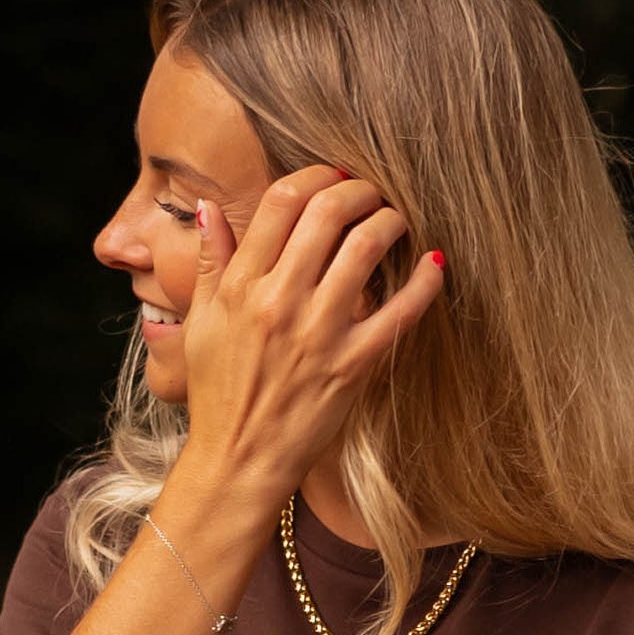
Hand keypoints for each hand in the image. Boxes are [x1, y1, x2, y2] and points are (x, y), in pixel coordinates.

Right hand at [180, 164, 447, 512]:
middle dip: (359, 190)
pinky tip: (434, 262)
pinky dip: (425, 280)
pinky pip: (401, 311)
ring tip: (395, 222)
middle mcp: (279, 302)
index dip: (316, 175)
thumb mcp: (199, 323)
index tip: (333, 177)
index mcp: (241, 285)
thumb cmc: (218, 392)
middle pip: (328, 213)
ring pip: (366, 248)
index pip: (283, 201)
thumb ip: (209, 261)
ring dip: (390, 222)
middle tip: (371, 194)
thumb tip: (208, 207)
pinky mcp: (353, 365)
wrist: (237, 459)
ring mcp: (319, 333)